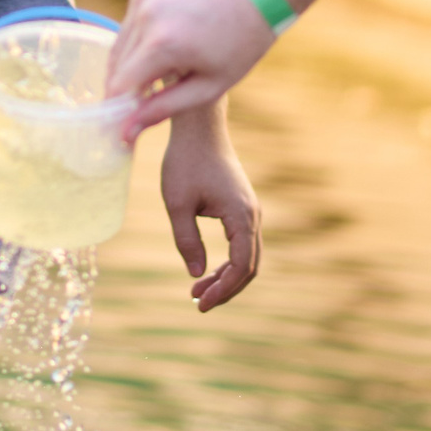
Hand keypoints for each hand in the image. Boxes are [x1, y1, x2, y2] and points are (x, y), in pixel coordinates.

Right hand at [108, 0, 278, 138]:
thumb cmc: (240, 44)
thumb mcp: (208, 86)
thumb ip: (163, 107)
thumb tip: (126, 131)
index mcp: (162, 44)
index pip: (119, 85)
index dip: (117, 108)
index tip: (123, 125)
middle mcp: (147, 14)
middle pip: (116, 64)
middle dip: (126, 86)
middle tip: (145, 101)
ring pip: (120, 40)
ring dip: (132, 60)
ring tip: (162, 69)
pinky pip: (131, 18)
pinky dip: (141, 34)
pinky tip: (166, 39)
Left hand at [160, 106, 259, 311]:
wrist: (199, 127)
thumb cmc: (185, 160)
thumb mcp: (177, 203)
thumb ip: (187, 240)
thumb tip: (195, 274)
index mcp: (241, 215)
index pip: (241, 266)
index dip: (224, 290)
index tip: (201, 304)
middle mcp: (252, 214)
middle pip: (249, 266)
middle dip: (226, 289)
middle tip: (198, 303)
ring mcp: (249, 209)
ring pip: (247, 255)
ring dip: (226, 276)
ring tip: (196, 291)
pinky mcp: (241, 205)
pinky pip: (241, 242)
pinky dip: (227, 260)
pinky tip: (205, 268)